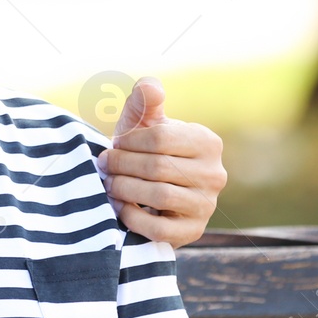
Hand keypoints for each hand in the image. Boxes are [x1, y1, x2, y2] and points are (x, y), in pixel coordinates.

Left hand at [100, 76, 225, 246]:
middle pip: (158, 166)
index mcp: (207, 142)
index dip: (129, 142)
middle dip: (122, 165)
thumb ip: (144, 102)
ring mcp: (207, 205)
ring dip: (125, 188)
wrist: (154, 191)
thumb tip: (149, 86)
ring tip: (110, 183)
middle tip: (103, 165)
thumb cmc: (147, 151)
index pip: (160, 139)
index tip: (113, 145)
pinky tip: (119, 206)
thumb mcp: (145, 124)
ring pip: (160, 195)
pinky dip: (133, 217)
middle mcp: (214, 174)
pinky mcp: (194, 231)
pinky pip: (160, 228)